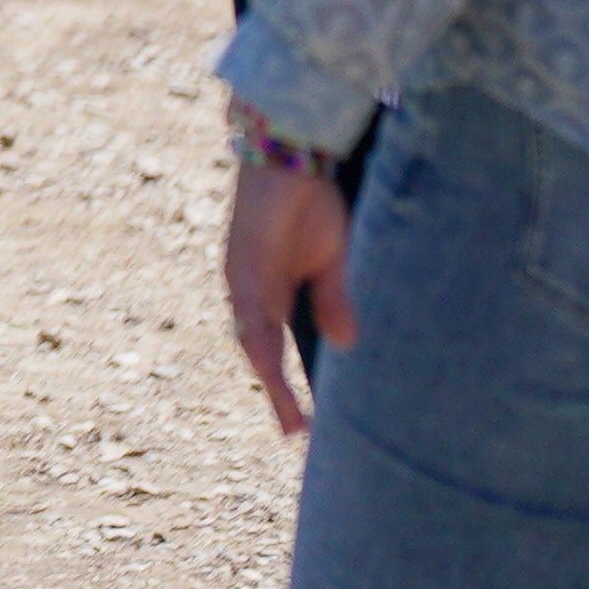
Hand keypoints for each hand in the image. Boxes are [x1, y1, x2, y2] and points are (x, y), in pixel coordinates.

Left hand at [223, 146, 356, 435]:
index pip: (284, 350)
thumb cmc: (311, 205)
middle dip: (280, 393)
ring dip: (269, 375)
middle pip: (264, 352)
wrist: (290, 157)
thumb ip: (336, 301)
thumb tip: (346, 346)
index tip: (309, 424)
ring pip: (254, 338)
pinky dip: (259, 336)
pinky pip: (251, 307)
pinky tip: (267, 361)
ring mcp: (244, 280)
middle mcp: (253, 293)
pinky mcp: (243, 264)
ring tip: (289, 414)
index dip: (294, 384)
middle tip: (299, 432)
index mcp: (274, 294)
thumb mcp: (335, 261)